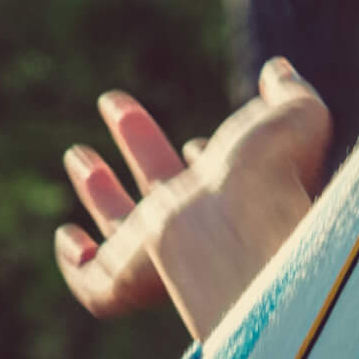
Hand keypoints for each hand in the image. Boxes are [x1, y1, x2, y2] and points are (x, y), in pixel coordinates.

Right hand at [54, 57, 331, 342]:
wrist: (236, 224)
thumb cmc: (270, 174)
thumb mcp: (292, 118)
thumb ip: (289, 95)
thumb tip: (280, 72)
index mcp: (238, 202)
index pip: (215, 183)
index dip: (203, 160)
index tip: (195, 143)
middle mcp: (199, 234)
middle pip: (162, 194)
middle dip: (140, 151)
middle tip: (117, 109)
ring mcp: (158, 260)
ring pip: (123, 229)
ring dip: (99, 191)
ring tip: (76, 152)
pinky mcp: (123, 282)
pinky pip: (94, 286)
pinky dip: (75, 264)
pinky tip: (67, 236)